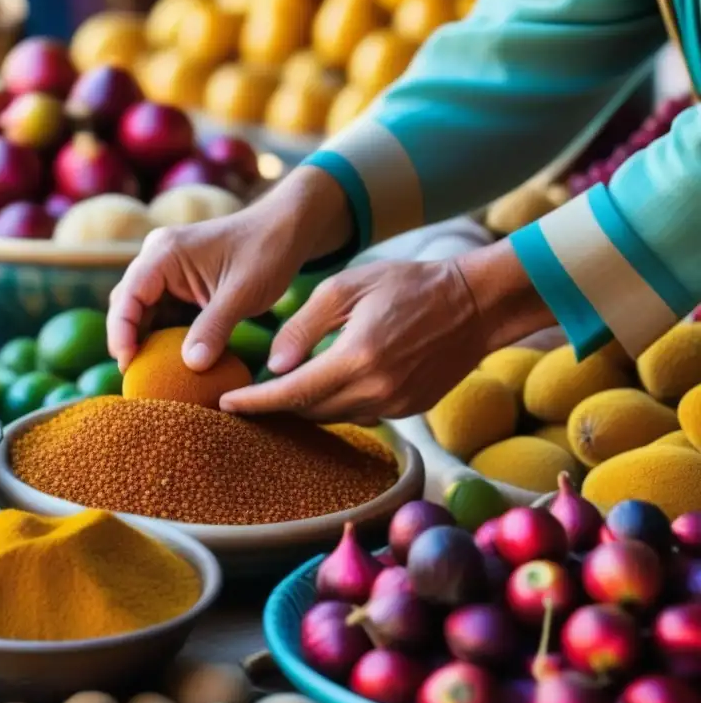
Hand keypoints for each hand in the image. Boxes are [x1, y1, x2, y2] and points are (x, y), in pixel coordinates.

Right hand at [107, 167, 352, 371]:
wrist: (288, 229)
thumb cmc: (267, 251)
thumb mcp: (242, 293)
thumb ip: (214, 328)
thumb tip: (190, 366)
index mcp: (164, 253)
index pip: (127, 297)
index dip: (121, 333)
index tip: (128, 365)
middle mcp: (158, 259)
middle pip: (127, 305)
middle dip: (128, 340)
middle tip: (137, 378)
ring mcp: (167, 271)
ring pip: (143, 312)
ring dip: (146, 341)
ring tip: (151, 376)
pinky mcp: (180, 284)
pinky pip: (163, 313)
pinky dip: (165, 336)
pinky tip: (171, 362)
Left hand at [220, 240, 554, 422]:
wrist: (476, 303)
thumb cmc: (408, 284)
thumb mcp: (346, 288)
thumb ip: (304, 325)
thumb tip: (273, 363)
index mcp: (356, 358)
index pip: (291, 393)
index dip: (255, 402)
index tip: (225, 404)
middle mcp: (376, 390)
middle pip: (308, 412)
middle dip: (274, 407)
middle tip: (245, 396)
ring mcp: (396, 405)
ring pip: (333, 418)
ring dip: (304, 408)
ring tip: (278, 393)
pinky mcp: (410, 409)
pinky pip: (360, 415)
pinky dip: (336, 405)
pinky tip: (324, 388)